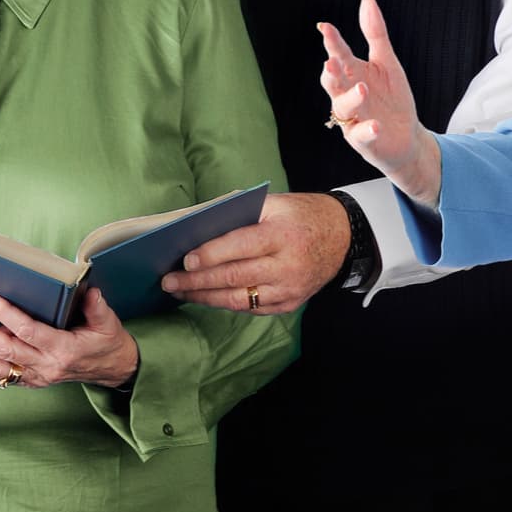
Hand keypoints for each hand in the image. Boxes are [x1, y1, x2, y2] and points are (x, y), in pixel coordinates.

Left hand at [0, 289, 138, 389]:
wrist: (111, 370)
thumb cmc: (107, 342)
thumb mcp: (107, 322)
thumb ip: (96, 306)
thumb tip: (89, 289)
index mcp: (64, 349)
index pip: (29, 332)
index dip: (6, 315)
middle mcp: (46, 367)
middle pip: (5, 350)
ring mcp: (35, 377)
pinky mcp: (28, 382)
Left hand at [158, 191, 346, 313]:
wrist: (342, 236)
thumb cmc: (300, 215)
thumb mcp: (275, 204)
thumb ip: (239, 214)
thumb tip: (196, 227)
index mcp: (283, 235)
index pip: (241, 247)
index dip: (211, 255)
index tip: (185, 260)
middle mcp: (288, 266)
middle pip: (235, 277)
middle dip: (197, 281)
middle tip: (169, 281)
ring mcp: (290, 289)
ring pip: (240, 299)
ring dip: (205, 297)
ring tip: (179, 291)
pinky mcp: (290, 303)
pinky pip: (252, 308)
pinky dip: (226, 303)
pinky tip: (205, 297)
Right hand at [320, 0, 439, 202]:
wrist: (407, 136)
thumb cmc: (393, 98)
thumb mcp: (387, 62)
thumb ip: (375, 32)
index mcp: (353, 73)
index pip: (339, 54)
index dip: (332, 42)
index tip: (325, 28)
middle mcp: (348, 94)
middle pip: (332, 82)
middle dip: (331, 73)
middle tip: (332, 62)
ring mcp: (353, 117)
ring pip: (343, 107)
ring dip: (351, 98)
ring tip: (363, 88)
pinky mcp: (363, 139)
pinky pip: (362, 135)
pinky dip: (367, 130)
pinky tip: (376, 125)